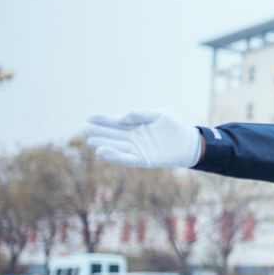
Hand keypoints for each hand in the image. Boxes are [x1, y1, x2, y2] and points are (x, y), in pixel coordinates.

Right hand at [84, 110, 201, 168]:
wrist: (188, 142)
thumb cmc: (173, 127)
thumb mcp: (157, 115)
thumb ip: (140, 114)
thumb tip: (122, 118)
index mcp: (135, 126)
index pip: (115, 123)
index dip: (102, 121)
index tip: (89, 118)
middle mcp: (133, 139)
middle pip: (112, 136)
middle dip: (99, 133)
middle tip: (84, 130)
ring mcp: (137, 150)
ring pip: (116, 148)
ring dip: (104, 146)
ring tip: (91, 142)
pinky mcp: (143, 160)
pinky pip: (126, 159)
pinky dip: (115, 156)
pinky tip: (103, 153)